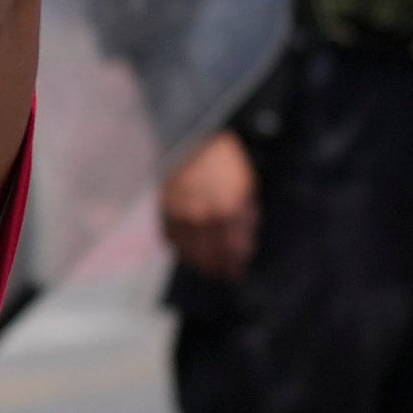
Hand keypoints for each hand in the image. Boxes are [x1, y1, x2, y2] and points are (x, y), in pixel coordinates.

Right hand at [158, 128, 258, 279]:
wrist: (189, 137)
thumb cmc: (221, 157)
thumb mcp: (246, 183)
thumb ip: (247, 213)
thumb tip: (247, 237)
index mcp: (231, 209)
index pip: (235, 250)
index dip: (236, 264)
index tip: (237, 272)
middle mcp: (206, 217)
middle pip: (212, 257)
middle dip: (218, 269)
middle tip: (222, 275)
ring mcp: (183, 216)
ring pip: (190, 253)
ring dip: (199, 264)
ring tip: (205, 268)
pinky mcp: (164, 211)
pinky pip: (171, 240)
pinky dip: (179, 248)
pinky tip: (186, 251)